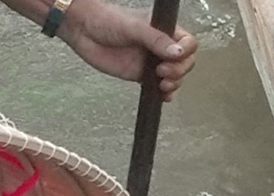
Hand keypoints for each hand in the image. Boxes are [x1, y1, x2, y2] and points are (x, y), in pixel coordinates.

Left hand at [60, 0, 197, 95]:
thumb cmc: (109, 21)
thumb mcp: (135, 28)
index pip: (188, 43)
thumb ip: (156, 40)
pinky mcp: (139, 75)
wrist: (86, 31)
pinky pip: (157, 86)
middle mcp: (161, 46)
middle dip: (179, 70)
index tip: (174, 57)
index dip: (186, 52)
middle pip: (185, 61)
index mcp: (165, 30)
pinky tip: (163, 96)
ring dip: (174, 83)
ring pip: (174, 75)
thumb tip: (177, 52)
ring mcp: (151, 61)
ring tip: (162, 84)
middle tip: (162, 71)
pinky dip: (164, 93)